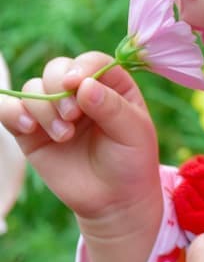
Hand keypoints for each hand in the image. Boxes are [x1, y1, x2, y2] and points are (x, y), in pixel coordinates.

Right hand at [0, 51, 159, 225]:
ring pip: (33, 88)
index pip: (91, 62)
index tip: (75, 86)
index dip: (81, 68)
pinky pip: (9, 109)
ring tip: (63, 135)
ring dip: (42, 107)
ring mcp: (54, 111)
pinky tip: (28, 127)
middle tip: (72, 116)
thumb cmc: (131, 160)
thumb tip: (84, 85)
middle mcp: (80, 93)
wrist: (113, 199)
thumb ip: (112, 107)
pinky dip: (11, 111)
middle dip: (58, 88)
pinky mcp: (31, 132)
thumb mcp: (134, 132)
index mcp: (112, 86)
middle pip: (57, 69)